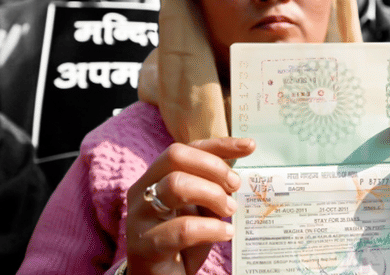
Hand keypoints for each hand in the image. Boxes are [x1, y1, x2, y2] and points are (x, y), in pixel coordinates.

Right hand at [126, 137, 254, 274]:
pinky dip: (211, 228)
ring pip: (176, 184)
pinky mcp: (144, 245)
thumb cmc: (182, 242)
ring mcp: (140, 216)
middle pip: (175, 155)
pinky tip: (225, 232)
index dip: (219, 144)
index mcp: (156, 177)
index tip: (249, 146)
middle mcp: (143, 190)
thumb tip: (238, 174)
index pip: (187, 147)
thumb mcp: (201, 208)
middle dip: (213, 167)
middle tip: (234, 186)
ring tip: (230, 210)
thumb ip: (212, 188)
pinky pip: (182, 228)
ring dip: (212, 194)